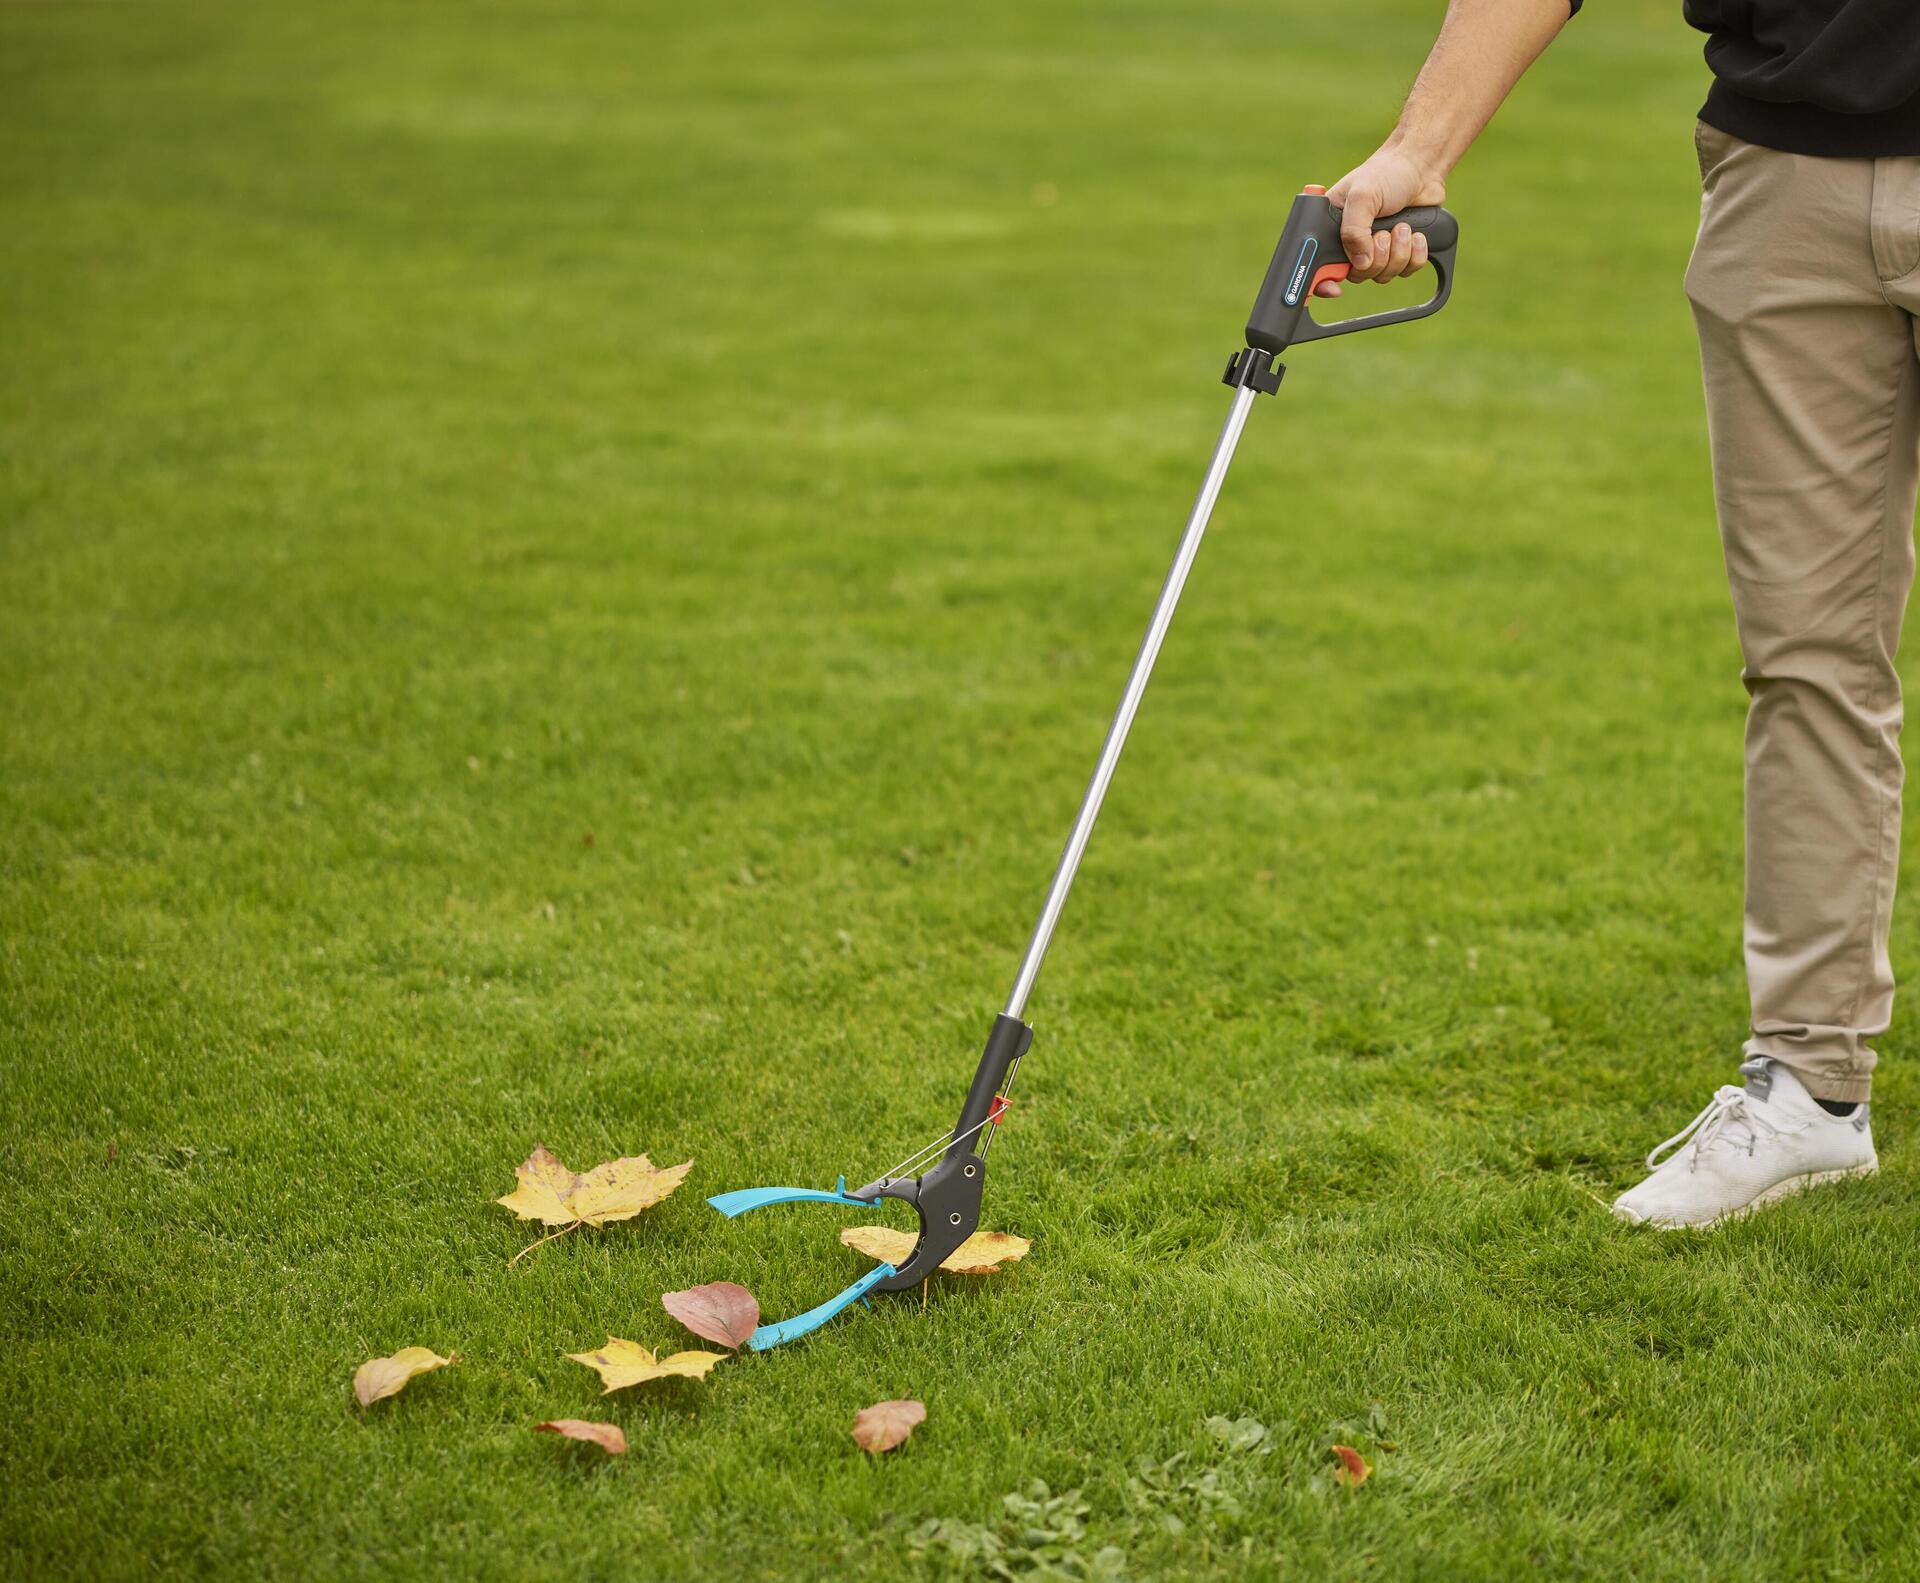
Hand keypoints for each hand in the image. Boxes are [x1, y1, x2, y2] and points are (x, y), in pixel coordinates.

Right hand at [1316, 147, 1446, 297]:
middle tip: (1383, 234)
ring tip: (1402, 227)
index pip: (1321, 266)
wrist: (1421, 168)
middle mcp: (1353, 244)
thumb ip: (1353, 230)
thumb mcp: (1362, 196)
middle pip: (1358, 276)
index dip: (1324, 281)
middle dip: (1376, 258)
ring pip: (1383, 275)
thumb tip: (1359, 262)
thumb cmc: (1386, 173)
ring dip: (1398, 253)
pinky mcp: (1401, 252)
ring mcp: (1377, 250)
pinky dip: (1415, 255)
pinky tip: (1416, 235)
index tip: (1334, 287)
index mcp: (1333, 229)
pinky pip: (1406, 271)